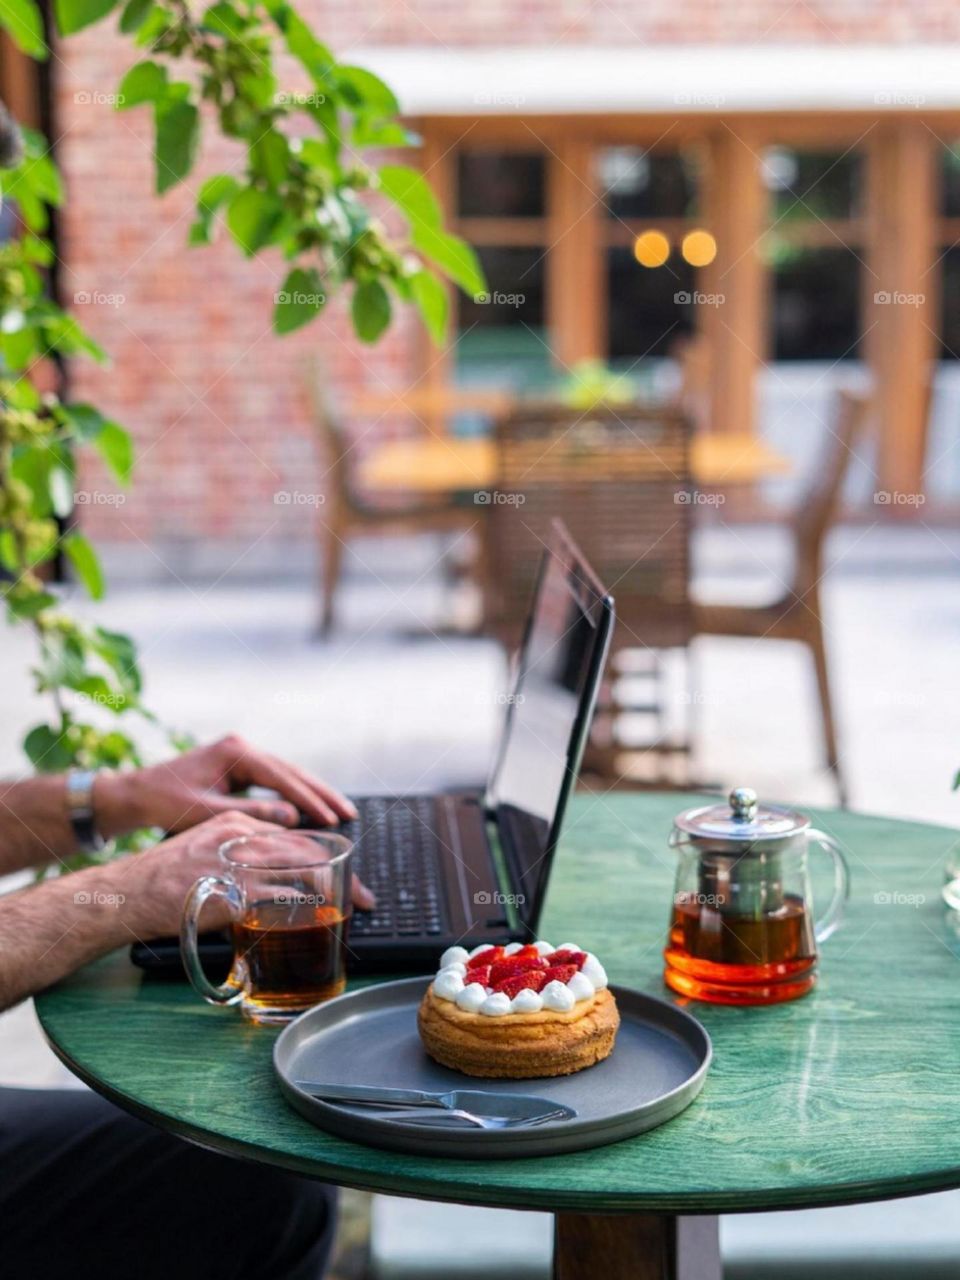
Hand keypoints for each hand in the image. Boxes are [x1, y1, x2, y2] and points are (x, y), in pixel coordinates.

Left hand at [97, 734, 357, 835]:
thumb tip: (292, 817)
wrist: (137, 793)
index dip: (309, 798)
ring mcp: (242, 755)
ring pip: (287, 775)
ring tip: (341, 811)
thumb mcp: (206, 812)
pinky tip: (313, 809)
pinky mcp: (240, 767)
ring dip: (313, 794)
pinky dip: (295, 795)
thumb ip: (249, 814)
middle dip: (321, 793)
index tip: (332, 817)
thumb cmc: (164, 802)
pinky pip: (275, 781)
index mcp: (235, 752)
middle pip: (291, 771)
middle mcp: (242, 747)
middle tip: (349, 812)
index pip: (281, 776)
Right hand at [115, 810, 373, 939]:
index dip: (325, 853)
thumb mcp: (204, 848)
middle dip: (342, 873)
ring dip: (332, 893)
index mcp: (236, 822)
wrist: (128, 892)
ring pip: (302, 871)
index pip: (293, 834)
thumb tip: (270, 872)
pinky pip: (282, 899)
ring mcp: (241, 863)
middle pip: (307, 850)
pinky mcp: (235, 891)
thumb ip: (239, 854)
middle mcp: (243, 837)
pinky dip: (305, 911)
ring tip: (351, 911)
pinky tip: (318, 922)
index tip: (345, 869)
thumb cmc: (163, 878)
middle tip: (365, 896)